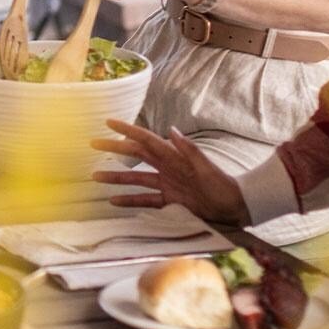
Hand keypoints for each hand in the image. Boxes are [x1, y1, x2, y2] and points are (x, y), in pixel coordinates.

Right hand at [91, 119, 247, 224]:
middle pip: (135, 155)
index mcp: (173, 156)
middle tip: (93, 144)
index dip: (127, 130)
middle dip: (114, 149)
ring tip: (95, 176)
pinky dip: (130, 200)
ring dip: (116, 177)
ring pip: (135, 178)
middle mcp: (165, 167)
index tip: (108, 122)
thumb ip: (189, 150)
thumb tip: (171, 130)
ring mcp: (166, 183)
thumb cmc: (223, 185)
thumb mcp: (207, 168)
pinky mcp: (169, 200)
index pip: (145, 140)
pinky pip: (145, 199)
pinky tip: (114, 200)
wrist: (235, 206)